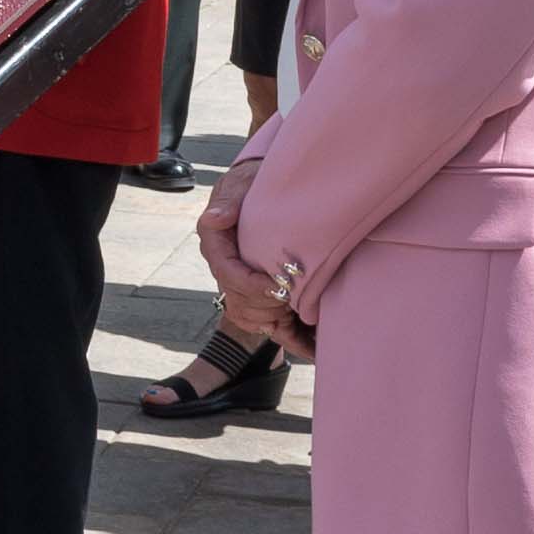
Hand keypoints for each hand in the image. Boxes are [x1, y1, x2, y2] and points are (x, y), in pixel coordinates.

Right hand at [195, 164, 314, 361]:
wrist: (256, 191)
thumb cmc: (249, 185)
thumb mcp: (238, 185)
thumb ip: (228, 200)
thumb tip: (216, 217)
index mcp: (216, 246)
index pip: (228, 274)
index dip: (253, 285)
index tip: (279, 288)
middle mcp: (226, 270)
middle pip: (243, 302)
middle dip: (273, 305)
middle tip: (303, 302)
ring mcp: (242, 286)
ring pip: (256, 318)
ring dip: (282, 323)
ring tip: (313, 329)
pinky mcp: (261, 295)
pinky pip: (271, 325)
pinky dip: (293, 338)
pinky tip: (316, 348)